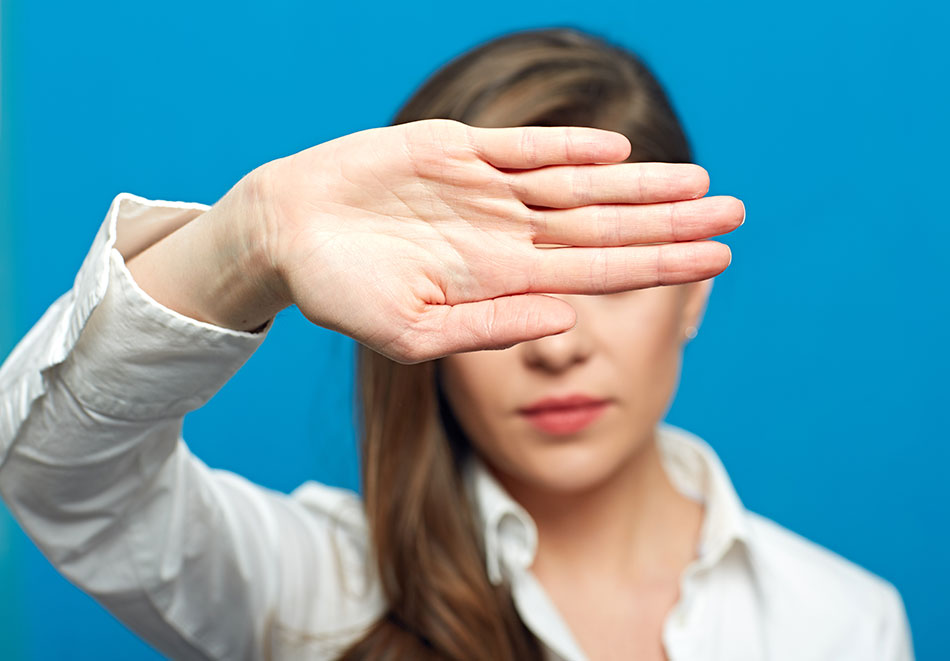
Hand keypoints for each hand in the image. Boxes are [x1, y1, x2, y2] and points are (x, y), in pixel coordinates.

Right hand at [253, 119, 743, 363]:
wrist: (286, 234)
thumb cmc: (339, 294)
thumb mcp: (411, 333)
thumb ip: (487, 328)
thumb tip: (564, 318)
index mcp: (500, 280)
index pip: (599, 270)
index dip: (659, 263)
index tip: (716, 261)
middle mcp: (505, 234)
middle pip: (605, 225)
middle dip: (671, 222)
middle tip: (736, 214)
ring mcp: (484, 190)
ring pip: (578, 183)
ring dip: (639, 182)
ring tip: (698, 181)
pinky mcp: (455, 151)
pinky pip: (522, 147)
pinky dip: (568, 146)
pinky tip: (616, 148)